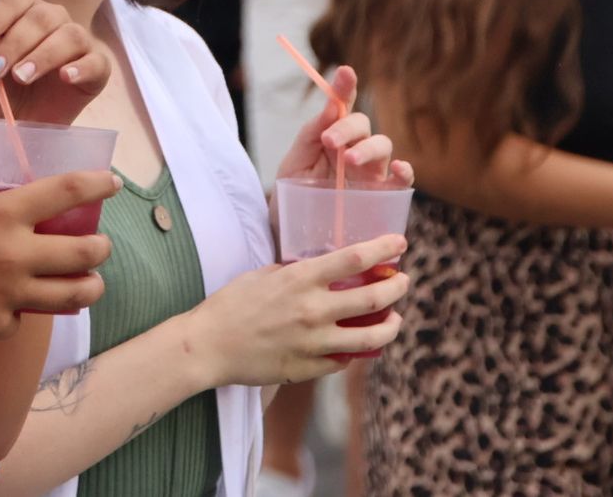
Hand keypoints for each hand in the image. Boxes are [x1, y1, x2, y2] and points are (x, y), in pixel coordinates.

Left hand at [0, 0, 109, 128]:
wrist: (12, 133)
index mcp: (19, 12)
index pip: (10, 0)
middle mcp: (51, 19)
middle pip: (40, 16)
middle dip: (15, 43)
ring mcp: (77, 43)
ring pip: (70, 34)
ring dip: (43, 55)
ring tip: (22, 78)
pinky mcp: (96, 69)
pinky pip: (97, 61)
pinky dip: (82, 67)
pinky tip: (65, 76)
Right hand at [0, 170, 120, 340]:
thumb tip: (8, 194)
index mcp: (2, 215)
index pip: (65, 192)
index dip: (96, 185)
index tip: (111, 183)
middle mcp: (15, 254)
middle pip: (85, 252)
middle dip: (101, 248)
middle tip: (101, 246)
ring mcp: (10, 293)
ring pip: (74, 294)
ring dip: (89, 286)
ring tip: (90, 283)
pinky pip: (24, 317)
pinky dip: (24, 310)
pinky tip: (13, 303)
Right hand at [180, 233, 408, 387]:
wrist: (208, 345)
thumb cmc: (230, 305)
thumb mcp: (262, 275)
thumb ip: (294, 272)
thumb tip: (318, 270)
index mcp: (300, 279)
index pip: (355, 258)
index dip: (384, 248)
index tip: (399, 244)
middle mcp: (313, 309)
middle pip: (374, 298)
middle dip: (398, 287)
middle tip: (404, 281)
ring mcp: (314, 342)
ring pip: (372, 338)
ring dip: (391, 326)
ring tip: (394, 320)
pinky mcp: (309, 368)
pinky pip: (345, 360)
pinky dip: (356, 351)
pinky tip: (358, 345)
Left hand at [272, 65, 413, 186]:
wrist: (293, 234)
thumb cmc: (294, 195)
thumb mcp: (294, 163)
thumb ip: (311, 133)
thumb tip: (332, 104)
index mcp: (331, 136)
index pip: (342, 107)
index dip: (345, 88)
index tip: (345, 72)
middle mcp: (354, 149)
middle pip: (362, 125)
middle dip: (348, 127)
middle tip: (329, 140)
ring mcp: (370, 171)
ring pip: (383, 145)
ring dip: (368, 148)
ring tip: (350, 159)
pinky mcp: (381, 195)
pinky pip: (401, 181)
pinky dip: (404, 171)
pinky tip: (398, 167)